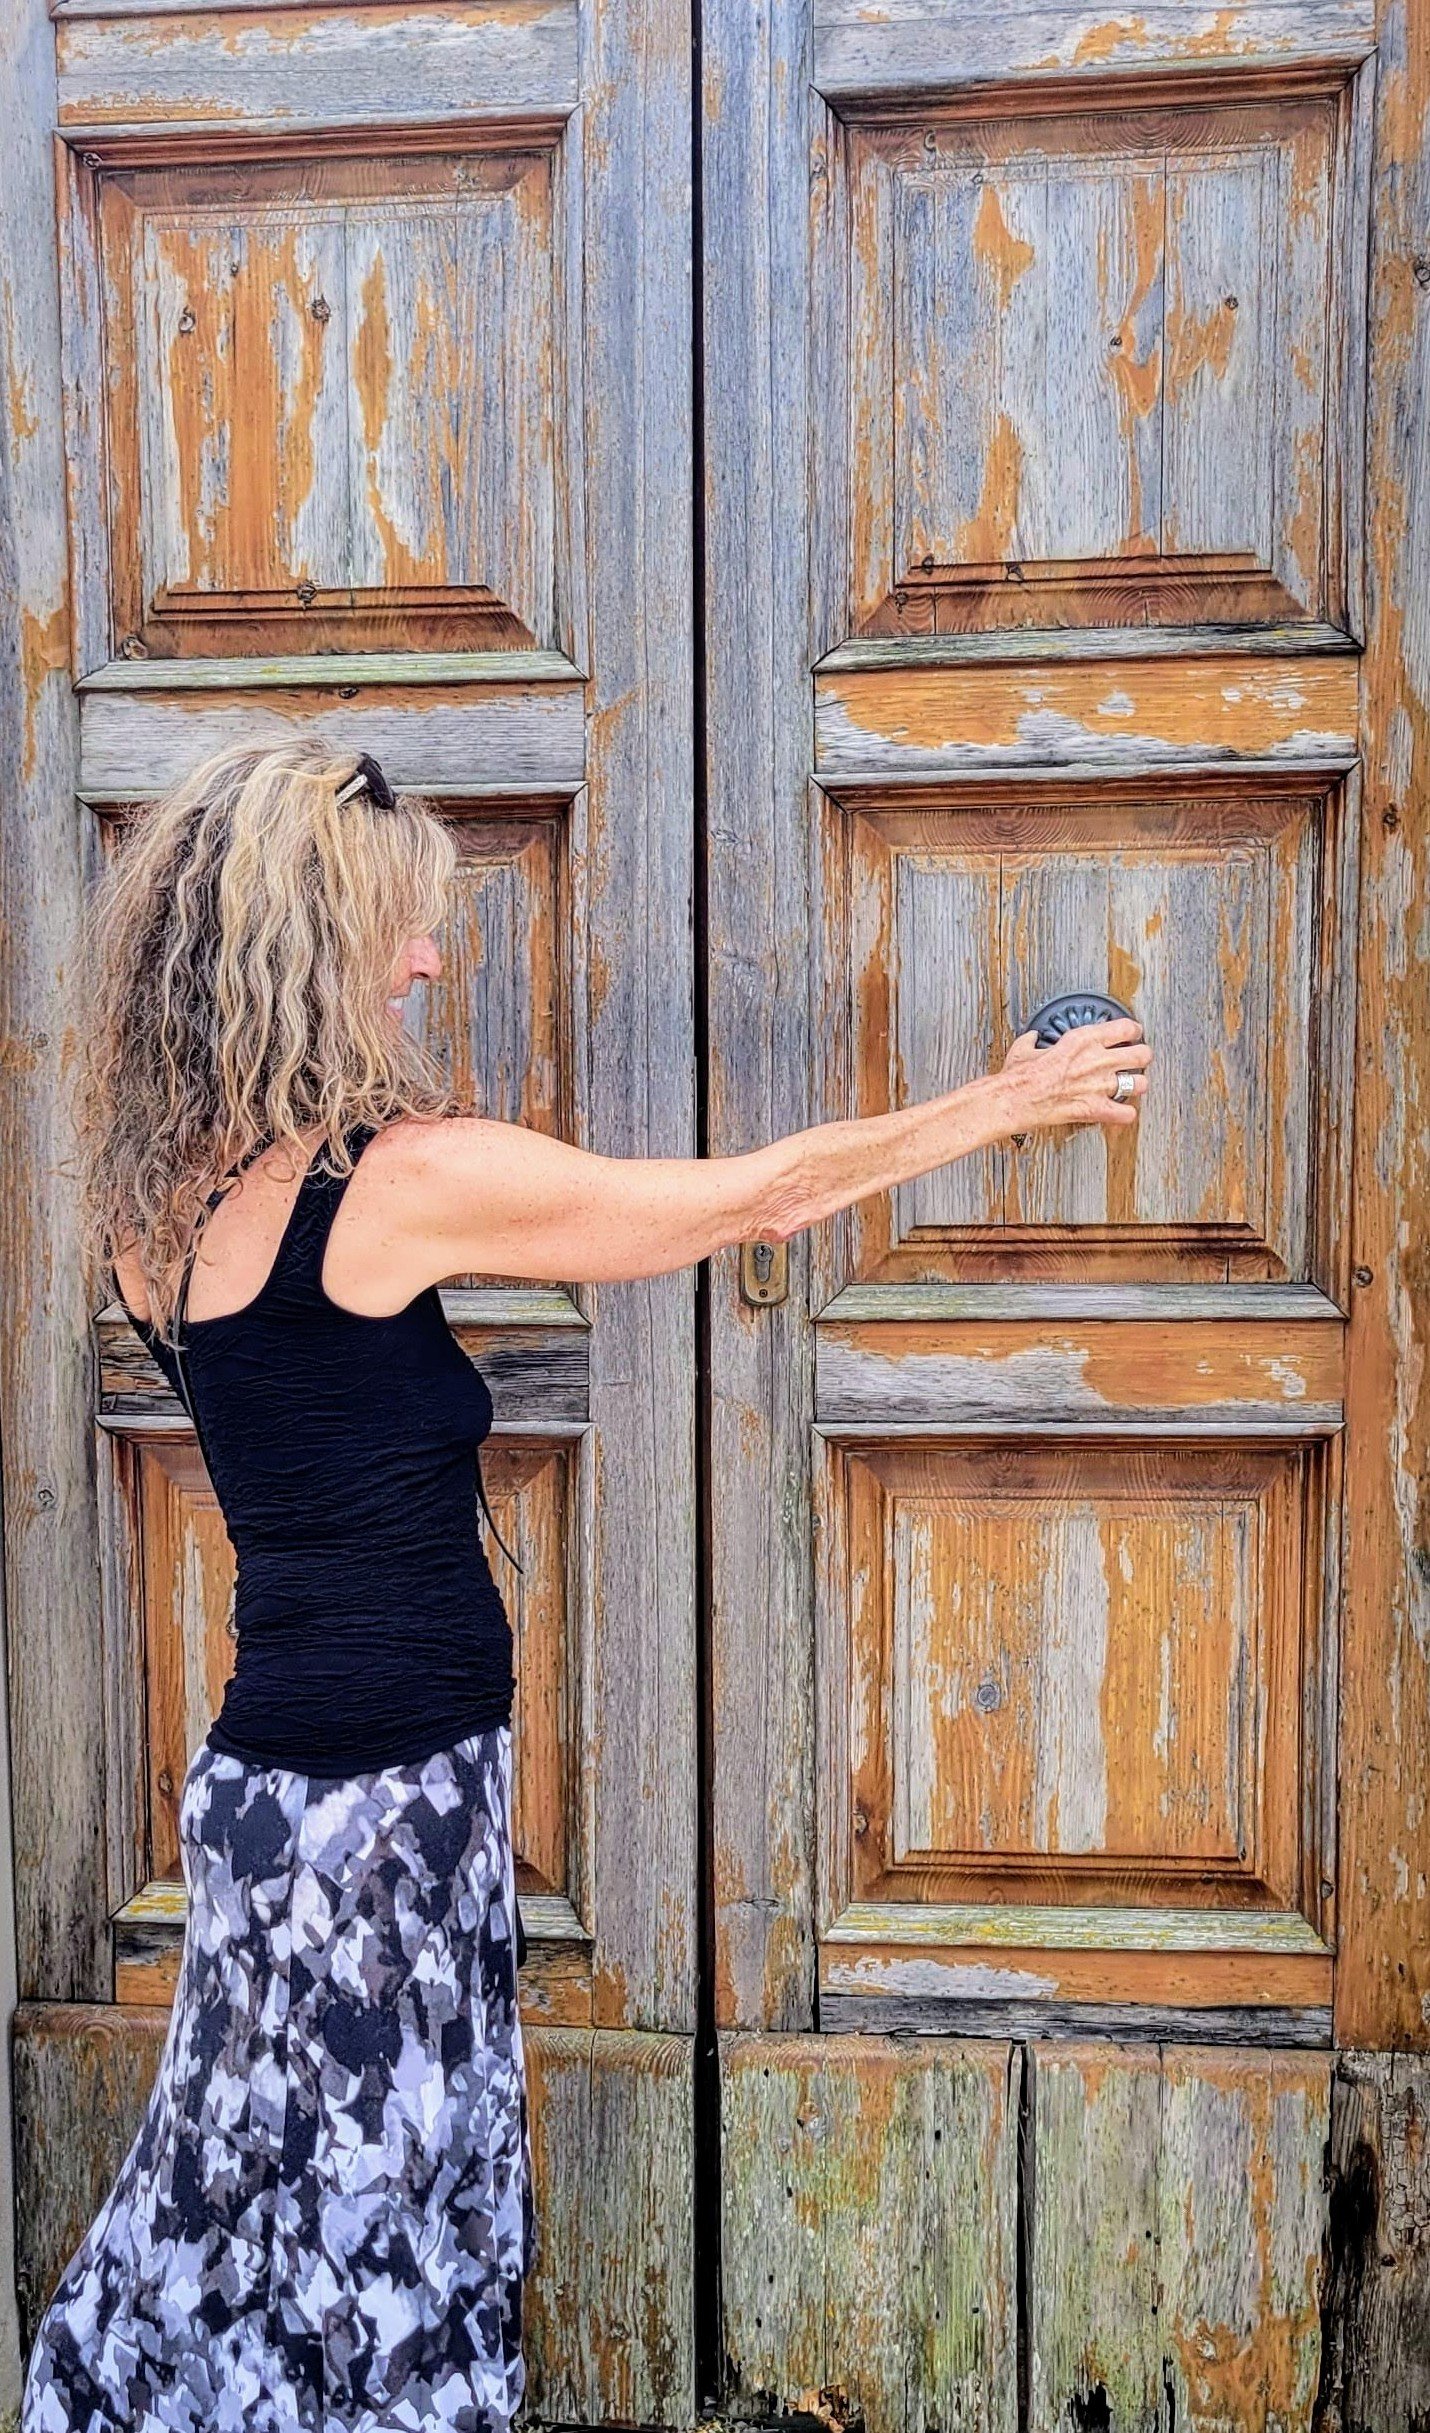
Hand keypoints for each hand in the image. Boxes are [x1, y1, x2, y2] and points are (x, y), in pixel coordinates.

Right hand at [1000, 1017, 1151, 1133]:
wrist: (1016, 1099)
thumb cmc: (1020, 1076)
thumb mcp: (1025, 1048)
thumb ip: (1033, 1042)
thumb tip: (1032, 1040)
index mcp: (1083, 1040)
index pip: (1125, 1027)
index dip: (1132, 1031)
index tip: (1131, 1034)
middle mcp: (1097, 1060)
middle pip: (1141, 1054)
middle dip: (1142, 1056)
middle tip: (1138, 1058)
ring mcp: (1099, 1086)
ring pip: (1140, 1083)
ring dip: (1137, 1085)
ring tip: (1131, 1085)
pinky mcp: (1095, 1109)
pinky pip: (1126, 1114)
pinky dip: (1125, 1114)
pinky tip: (1121, 1111)